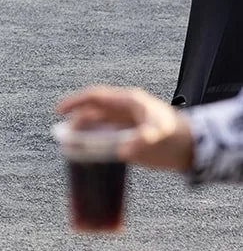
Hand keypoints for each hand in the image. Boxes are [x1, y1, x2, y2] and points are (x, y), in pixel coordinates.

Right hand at [55, 85, 193, 171]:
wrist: (191, 148)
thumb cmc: (176, 134)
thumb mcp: (160, 134)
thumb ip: (141, 140)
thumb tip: (121, 152)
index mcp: (127, 101)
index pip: (94, 96)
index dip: (74, 102)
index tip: (59, 111)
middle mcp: (122, 111)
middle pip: (92, 112)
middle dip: (75, 122)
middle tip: (63, 136)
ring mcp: (123, 124)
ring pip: (96, 126)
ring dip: (82, 134)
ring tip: (69, 146)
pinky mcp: (126, 138)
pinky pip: (103, 139)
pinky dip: (92, 145)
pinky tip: (85, 154)